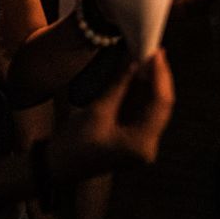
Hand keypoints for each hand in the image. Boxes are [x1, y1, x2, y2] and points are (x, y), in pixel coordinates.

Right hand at [50, 50, 174, 179]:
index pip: (161, 103)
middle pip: (162, 105)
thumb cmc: (73, 144)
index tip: (156, 53)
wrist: (57, 166)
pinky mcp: (134, 139)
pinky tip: (139, 75)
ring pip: (154, 107)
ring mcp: (142, 144)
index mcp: (141, 143)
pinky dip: (142, 93)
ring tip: (148, 58)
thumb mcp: (97, 111)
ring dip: (151, 83)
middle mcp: (147, 146)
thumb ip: (120, 85)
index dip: (161, 75)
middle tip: (154, 52)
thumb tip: (136, 61)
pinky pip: (144, 112)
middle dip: (159, 77)